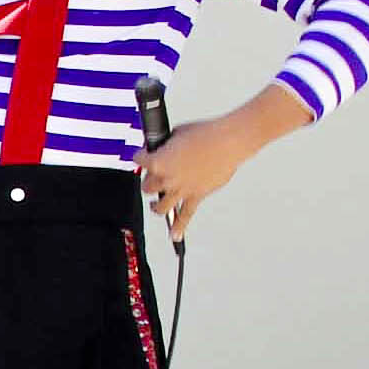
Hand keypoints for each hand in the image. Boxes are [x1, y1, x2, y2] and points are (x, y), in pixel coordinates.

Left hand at [136, 117, 250, 241]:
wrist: (229, 141)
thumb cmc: (207, 133)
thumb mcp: (178, 132)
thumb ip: (168, 143)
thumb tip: (168, 146)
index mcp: (158, 161)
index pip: (139, 160)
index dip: (141, 156)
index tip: (142, 155)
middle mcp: (166, 179)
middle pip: (147, 187)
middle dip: (148, 182)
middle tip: (153, 179)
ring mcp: (181, 190)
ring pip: (160, 206)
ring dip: (155, 206)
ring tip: (155, 205)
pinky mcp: (196, 196)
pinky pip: (185, 216)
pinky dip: (179, 227)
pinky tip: (174, 235)